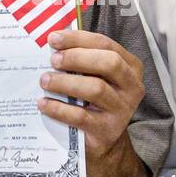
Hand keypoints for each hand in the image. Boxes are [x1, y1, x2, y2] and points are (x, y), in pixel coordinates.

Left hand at [37, 29, 143, 157]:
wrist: (103, 138)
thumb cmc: (95, 99)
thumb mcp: (95, 76)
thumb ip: (82, 58)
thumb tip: (53, 42)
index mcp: (130, 66)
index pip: (106, 44)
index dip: (79, 39)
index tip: (54, 38)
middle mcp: (132, 86)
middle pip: (109, 63)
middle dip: (77, 58)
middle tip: (53, 60)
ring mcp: (122, 110)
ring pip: (96, 89)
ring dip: (65, 82)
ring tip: (45, 81)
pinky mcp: (108, 130)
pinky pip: (81, 116)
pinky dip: (59, 109)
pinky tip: (44, 103)